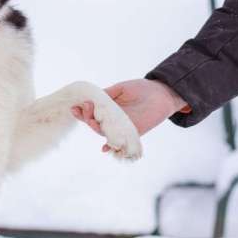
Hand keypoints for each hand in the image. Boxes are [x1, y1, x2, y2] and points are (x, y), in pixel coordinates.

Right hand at [71, 79, 187, 141]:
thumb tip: (91, 98)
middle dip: (86, 117)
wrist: (162, 95)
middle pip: (94, 123)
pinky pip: (119, 142)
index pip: (91, 112)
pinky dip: (111, 147)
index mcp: (108, 109)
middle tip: (85, 108)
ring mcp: (121, 128)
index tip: (75, 106)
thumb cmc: (141, 89)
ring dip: (95, 128)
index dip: (82, 111)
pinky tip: (104, 148)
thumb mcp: (121, 89)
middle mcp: (112, 120)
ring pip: (103, 132)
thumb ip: (107, 94)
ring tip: (91, 121)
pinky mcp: (132, 134)